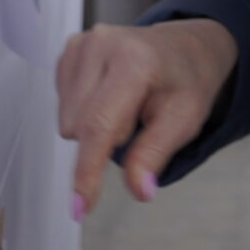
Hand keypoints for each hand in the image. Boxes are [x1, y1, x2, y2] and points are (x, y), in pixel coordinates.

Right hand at [59, 20, 238, 213]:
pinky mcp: (70, 48)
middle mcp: (102, 45)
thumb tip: (139, 190)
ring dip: (94, 126)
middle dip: (106, 140)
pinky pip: (63, 103)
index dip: (87, 171)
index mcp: (134, 61)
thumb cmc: (185, 82)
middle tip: (137, 121)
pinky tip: (109, 95)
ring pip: (67, 119)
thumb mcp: (184, 120)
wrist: (184, 48)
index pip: (100, 126)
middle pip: (80, 127)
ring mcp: (82, 43)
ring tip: (125, 106)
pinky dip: (85, 110)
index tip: (80, 206)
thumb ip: (155, 155)